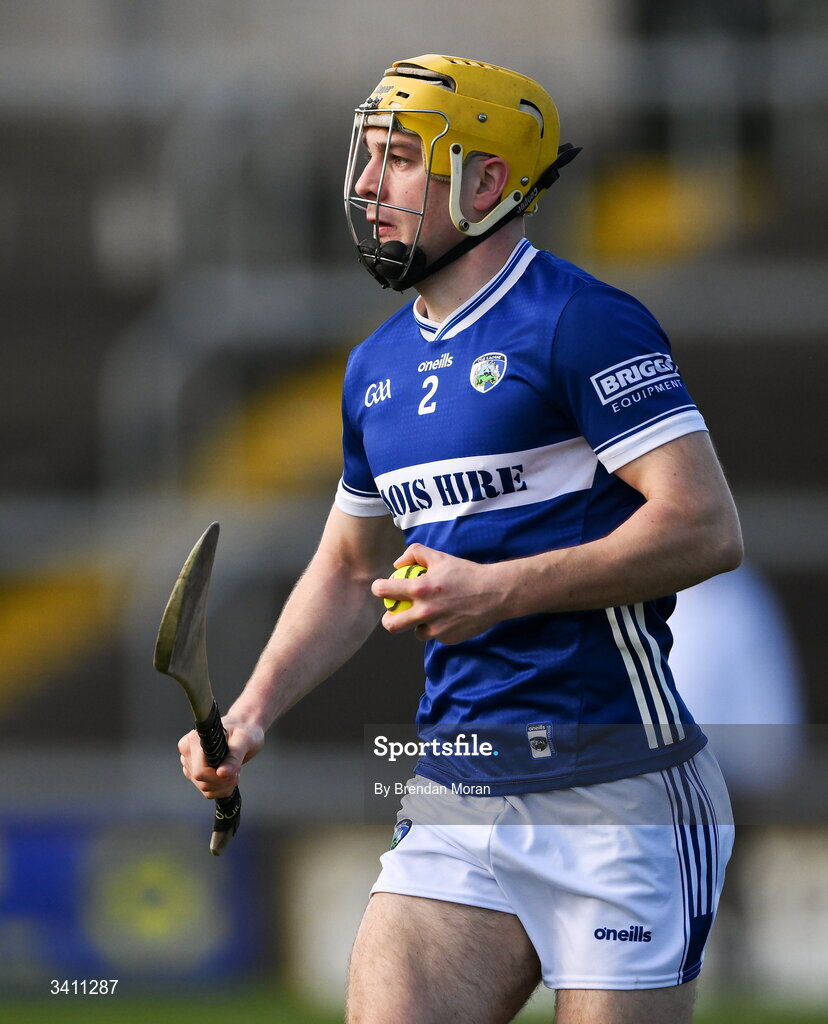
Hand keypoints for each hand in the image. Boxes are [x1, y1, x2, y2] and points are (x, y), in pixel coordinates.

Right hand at [178, 716, 263, 799]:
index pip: (199, 771)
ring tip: (234, 771)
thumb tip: (222, 773)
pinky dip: (221, 788)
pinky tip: (228, 776)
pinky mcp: (195, 771)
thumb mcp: (244, 740)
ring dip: (223, 785)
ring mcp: (190, 762)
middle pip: (201, 781)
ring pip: (204, 788)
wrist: (244, 728)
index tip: (233, 771)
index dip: (218, 777)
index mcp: (195, 740)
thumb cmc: (244, 729)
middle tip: (236, 770)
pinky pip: (206, 790)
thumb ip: (234, 756)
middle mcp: (188, 750)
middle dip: (223, 781)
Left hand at [371, 543, 507, 644]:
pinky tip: (450, 617)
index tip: (381, 588)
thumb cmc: (466, 573)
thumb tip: (397, 565)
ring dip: (418, 624)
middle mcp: (425, 611)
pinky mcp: (448, 639)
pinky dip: (438, 629)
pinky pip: (436, 636)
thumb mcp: (440, 557)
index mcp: (420, 589)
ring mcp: (437, 629)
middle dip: (388, 620)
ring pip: (416, 632)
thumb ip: (415, 553)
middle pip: (392, 625)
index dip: (378, 588)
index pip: (386, 590)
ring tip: (429, 614)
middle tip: (393, 614)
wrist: (495, 593)